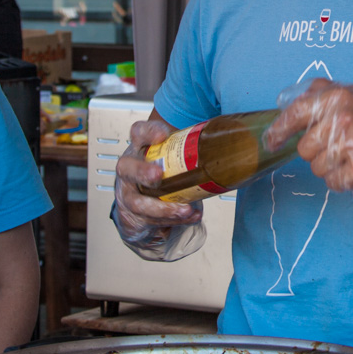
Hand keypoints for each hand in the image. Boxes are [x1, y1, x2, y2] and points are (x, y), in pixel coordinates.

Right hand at [113, 119, 202, 243]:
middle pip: (126, 167)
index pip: (138, 132)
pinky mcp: (136, 214)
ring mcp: (129, 193)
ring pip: (138, 202)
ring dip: (162, 208)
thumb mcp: (173, 155)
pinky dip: (173, 220)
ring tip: (185, 210)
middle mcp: (130, 168)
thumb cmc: (162, 170)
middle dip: (142, 172)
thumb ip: (190, 150)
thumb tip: (226, 149)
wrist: (144, 198)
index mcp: (140, 148)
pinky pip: (151, 220)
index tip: (162, 135)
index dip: (148, 132)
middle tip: (157, 175)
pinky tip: (191, 217)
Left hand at [265, 79, 352, 194]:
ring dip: (329, 167)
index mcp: (337, 97)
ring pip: (316, 168)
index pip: (295, 113)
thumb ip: (319, 92)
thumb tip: (284, 101)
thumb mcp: (350, 94)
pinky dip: (341, 180)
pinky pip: (332, 182)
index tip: (271, 142)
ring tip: (350, 156)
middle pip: (303, 148)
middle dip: (316, 152)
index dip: (278, 130)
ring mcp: (352, 145)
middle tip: (339, 145)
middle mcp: (342, 118)